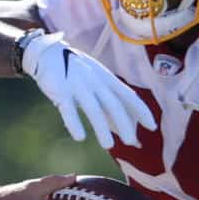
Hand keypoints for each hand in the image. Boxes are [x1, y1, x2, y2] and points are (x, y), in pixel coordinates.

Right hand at [22, 32, 155, 148]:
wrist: (47, 53)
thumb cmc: (76, 72)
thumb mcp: (95, 82)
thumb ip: (108, 103)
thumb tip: (124, 129)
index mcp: (106, 78)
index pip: (128, 95)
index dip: (140, 110)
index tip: (151, 126)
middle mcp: (95, 81)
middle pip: (113, 103)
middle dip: (124, 123)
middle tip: (130, 142)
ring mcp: (77, 85)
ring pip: (93, 108)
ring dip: (102, 128)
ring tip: (108, 145)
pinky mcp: (60, 90)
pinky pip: (68, 108)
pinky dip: (74, 123)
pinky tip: (80, 137)